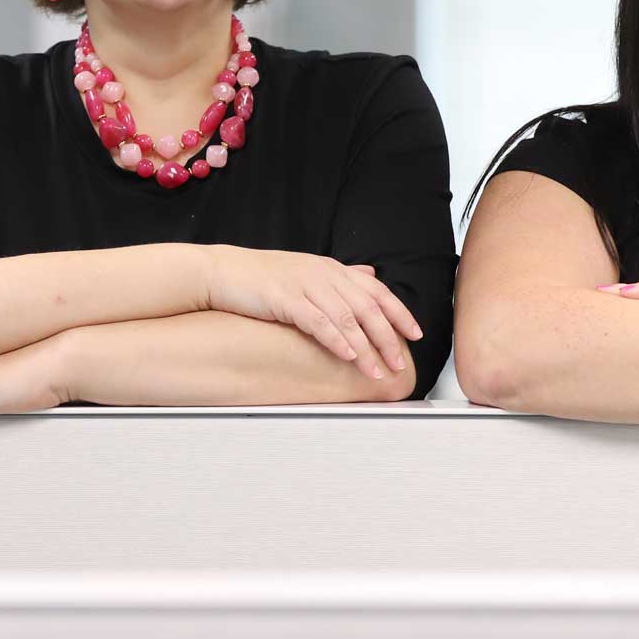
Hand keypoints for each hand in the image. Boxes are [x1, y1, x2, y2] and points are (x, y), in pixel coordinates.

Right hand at [202, 245, 421, 381]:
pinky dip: (337, 340)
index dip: (399, 313)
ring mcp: (305, 285)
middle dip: (388, 337)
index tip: (415, 335)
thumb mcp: (307, 270)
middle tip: (400, 363)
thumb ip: (340, 276)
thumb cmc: (262, 276)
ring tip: (377, 370)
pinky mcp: (286, 298)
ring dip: (366, 347)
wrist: (222, 272)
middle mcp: (324, 273)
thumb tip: (370, 275)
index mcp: (331, 268)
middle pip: (368, 306)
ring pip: (347, 317)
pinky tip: (348, 356)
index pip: (377, 290)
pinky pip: (318, 321)